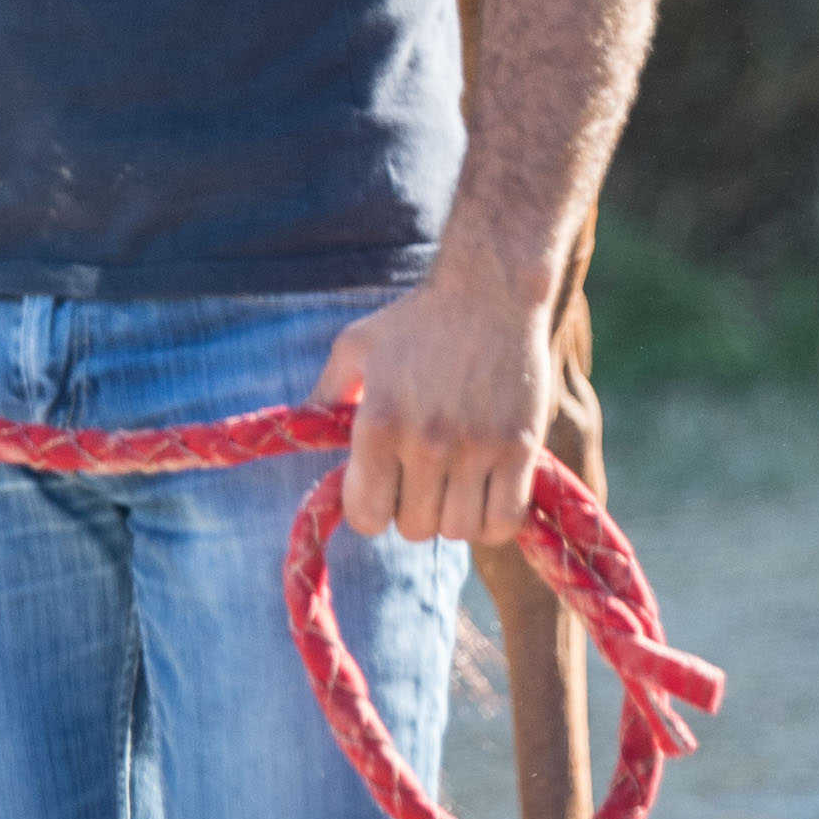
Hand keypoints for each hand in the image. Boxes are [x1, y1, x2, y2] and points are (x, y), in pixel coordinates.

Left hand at [313, 256, 559, 548]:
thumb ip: (325, 394)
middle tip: (422, 478)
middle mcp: (424, 441)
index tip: (382, 490)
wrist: (491, 288)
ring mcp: (475, 447)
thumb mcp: (356, 346)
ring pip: (459, 529)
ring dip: (454, 514)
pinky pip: (504, 521)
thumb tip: (299, 434)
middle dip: (412, 509)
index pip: (365, 514)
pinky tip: (489, 493)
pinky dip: (495, 519)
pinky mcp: (520, 448)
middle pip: (413, 528)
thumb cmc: (418, 318)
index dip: (370, 509)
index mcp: (377, 420)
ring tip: (455, 482)